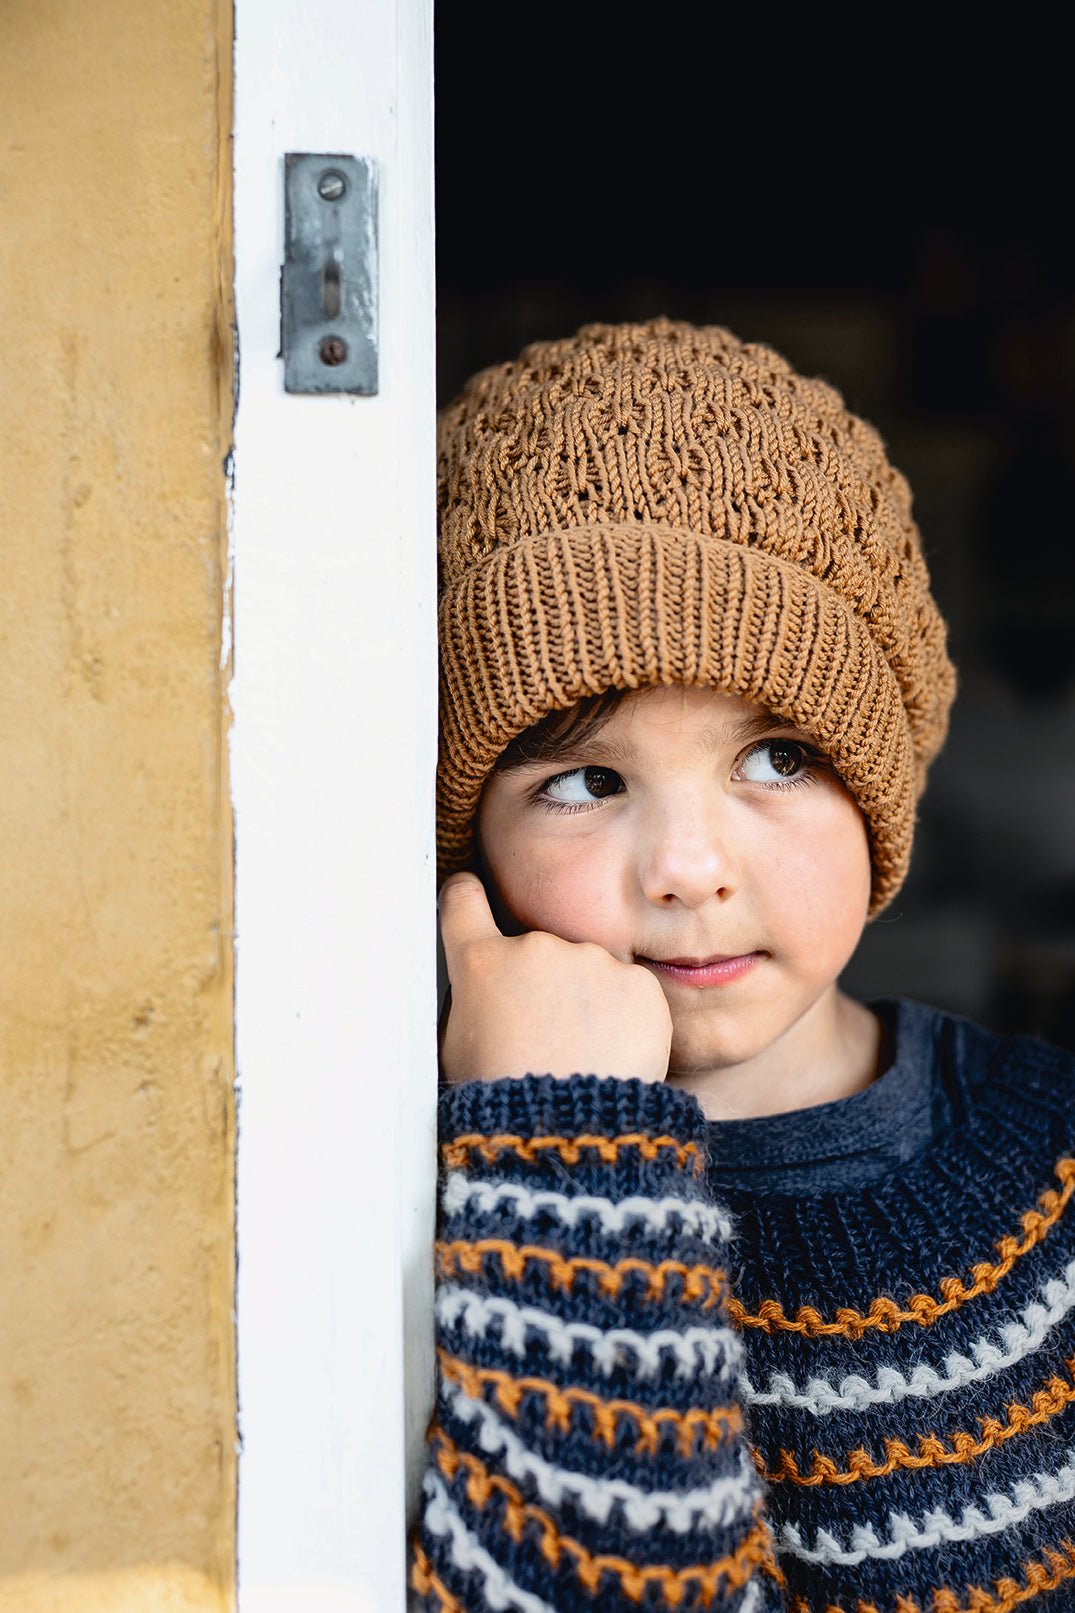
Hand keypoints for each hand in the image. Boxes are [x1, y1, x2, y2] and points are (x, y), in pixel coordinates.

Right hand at [438, 873, 672, 1085]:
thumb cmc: (502, 1103)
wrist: (570, 1135)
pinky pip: (628, 995)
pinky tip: (611, 1058)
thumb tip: (482, 989)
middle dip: (538, 986)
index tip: (470, 898)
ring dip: (584, 1002)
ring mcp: (592, 961)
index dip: (465, 899)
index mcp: (481, 963)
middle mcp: (535, 947)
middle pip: (534, 952)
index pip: (463, 901)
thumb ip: (470, 1003)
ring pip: (586, 974)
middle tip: (542, 1040)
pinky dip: (623, 1020)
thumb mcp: (455, 1052)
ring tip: (580, 1058)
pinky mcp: (639, 985)